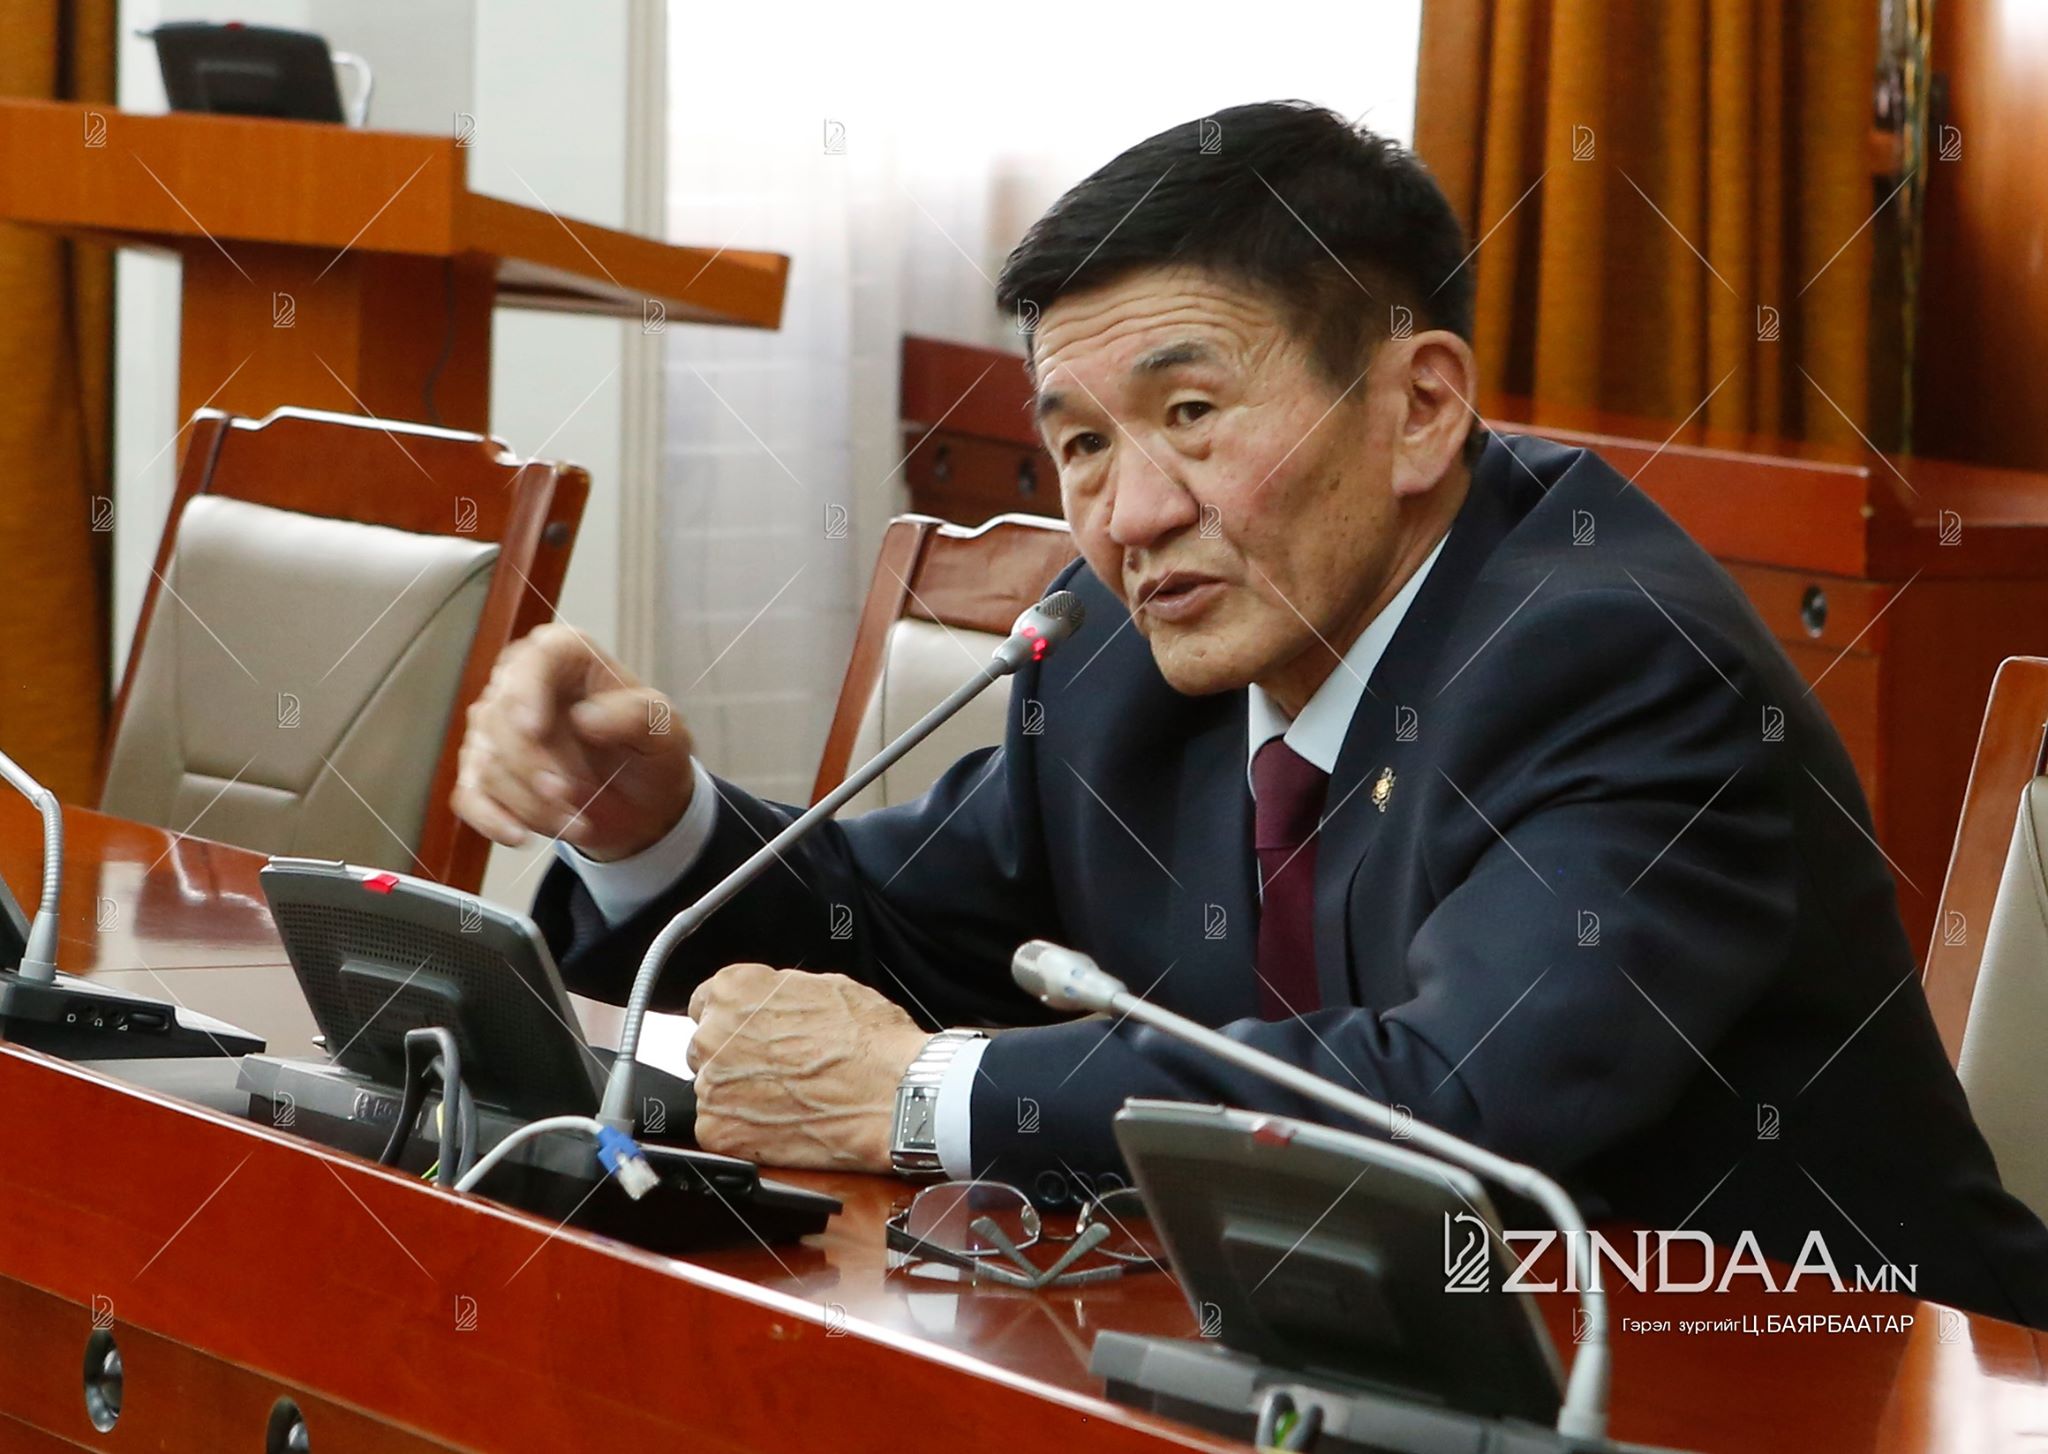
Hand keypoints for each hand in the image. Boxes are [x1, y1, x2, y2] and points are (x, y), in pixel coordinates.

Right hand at [451, 622, 694, 860]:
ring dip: (532, 803)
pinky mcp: (485, 773)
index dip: (526, 691)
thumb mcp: (664, 728)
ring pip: (490, 763)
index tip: (535, 730)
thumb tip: (585, 718)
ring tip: (579, 822)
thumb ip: (636, 715)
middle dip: (534, 766)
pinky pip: (470, 796)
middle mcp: (522, 684)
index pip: (535, 658)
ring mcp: (496, 729)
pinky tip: (519, 836)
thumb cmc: (649, 749)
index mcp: (567, 657)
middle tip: (572, 795)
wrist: (640, 800)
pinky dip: (492, 820)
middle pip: (501, 719)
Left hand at [686, 963, 930, 1172]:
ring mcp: (712, 1086)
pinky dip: (744, 1129)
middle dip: (735, 1056)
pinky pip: (719, 1128)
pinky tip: (781, 1122)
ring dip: (739, 1094)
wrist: (894, 1095)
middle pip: (707, 1047)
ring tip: (788, 1098)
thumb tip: (769, 1001)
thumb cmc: (871, 1042)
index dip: (735, 1020)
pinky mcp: (718, 1131)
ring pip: (713, 1089)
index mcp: (734, 990)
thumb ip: (778, 993)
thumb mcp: (825, 986)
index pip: (706, 1002)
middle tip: (778, 1067)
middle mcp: (713, 1035)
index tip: (750, 1033)